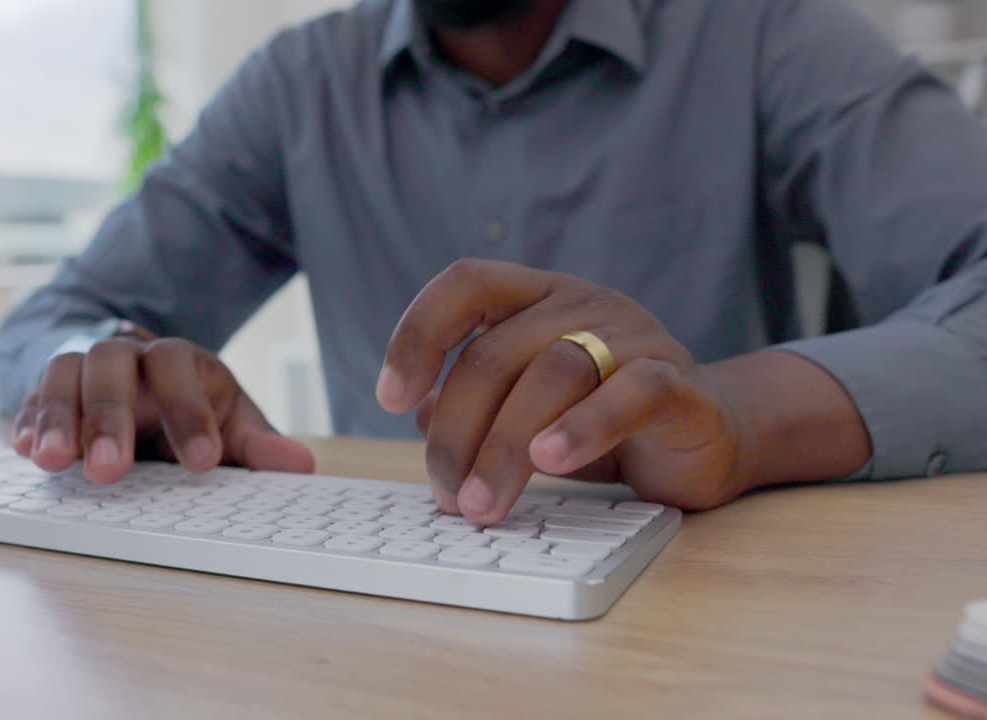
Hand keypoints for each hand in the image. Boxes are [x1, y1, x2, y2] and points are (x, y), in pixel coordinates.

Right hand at [12, 335, 314, 483]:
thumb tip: (299, 465)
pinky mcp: (44, 392)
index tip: (202, 463)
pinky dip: (25, 422)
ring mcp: (79, 369)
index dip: (189, 413)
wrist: (135, 373)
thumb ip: (256, 444)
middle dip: (109, 418)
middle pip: (110, 367)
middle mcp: (124, 355)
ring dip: (56, 418)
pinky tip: (23, 450)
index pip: (179, 369)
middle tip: (110, 471)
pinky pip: (27, 398)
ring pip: (61, 375)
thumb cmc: (186, 403)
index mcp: (176, 359)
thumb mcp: (228, 420)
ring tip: (51, 461)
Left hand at [376, 259, 757, 524]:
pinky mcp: (679, 380)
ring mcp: (635, 335)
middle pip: (497, 351)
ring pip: (555, 371)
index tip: (388, 397)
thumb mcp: (527, 410)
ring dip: (506, 446)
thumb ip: (478, 405)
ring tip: (482, 503)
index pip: (466, 284)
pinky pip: (632, 391)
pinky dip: (586, 426)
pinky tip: (552, 461)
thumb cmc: (602, 419)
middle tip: (446, 494)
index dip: (418, 333)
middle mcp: (583, 303)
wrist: (710, 434)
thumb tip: (423, 419)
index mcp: (537, 297)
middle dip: (458, 430)